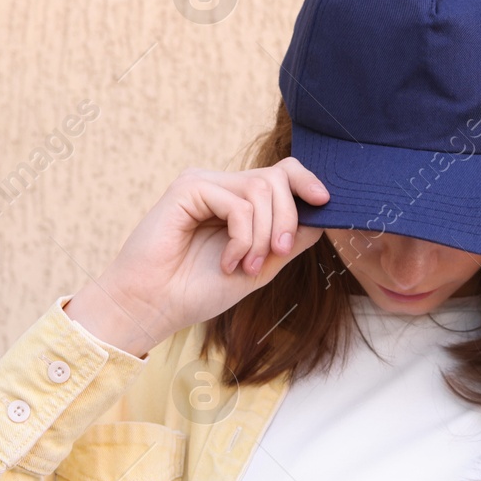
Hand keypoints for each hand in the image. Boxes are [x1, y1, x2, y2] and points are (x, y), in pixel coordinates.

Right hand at [65, 158, 329, 354]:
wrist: (154, 306)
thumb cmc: (198, 290)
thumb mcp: (259, 268)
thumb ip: (287, 242)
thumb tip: (323, 217)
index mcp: (237, 200)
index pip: (281, 173)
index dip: (307, 182)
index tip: (326, 202)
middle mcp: (222, 186)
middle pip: (277, 178)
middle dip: (285, 220)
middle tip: (274, 255)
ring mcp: (204, 184)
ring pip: (261, 190)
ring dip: (262, 236)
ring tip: (245, 266)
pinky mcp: (188, 188)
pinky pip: (238, 204)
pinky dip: (241, 238)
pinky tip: (226, 262)